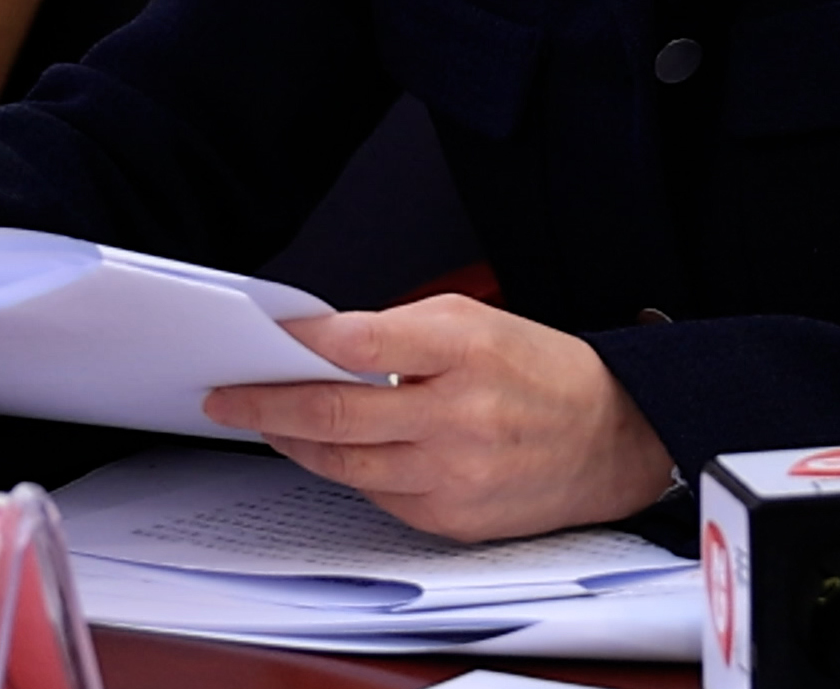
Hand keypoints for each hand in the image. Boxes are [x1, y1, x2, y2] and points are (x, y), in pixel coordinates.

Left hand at [202, 293, 674, 541]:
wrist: (613, 438)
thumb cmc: (543, 371)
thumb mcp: (479, 321)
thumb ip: (403, 328)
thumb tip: (325, 346)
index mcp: (466, 350)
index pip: (360, 340)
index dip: (300, 341)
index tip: (262, 339)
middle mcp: (458, 415)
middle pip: (335, 414)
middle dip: (267, 403)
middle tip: (227, 395)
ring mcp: (454, 475)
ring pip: (343, 464)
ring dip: (295, 442)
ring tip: (270, 422)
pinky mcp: (452, 519)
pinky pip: (377, 496)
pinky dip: (350, 470)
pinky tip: (337, 451)